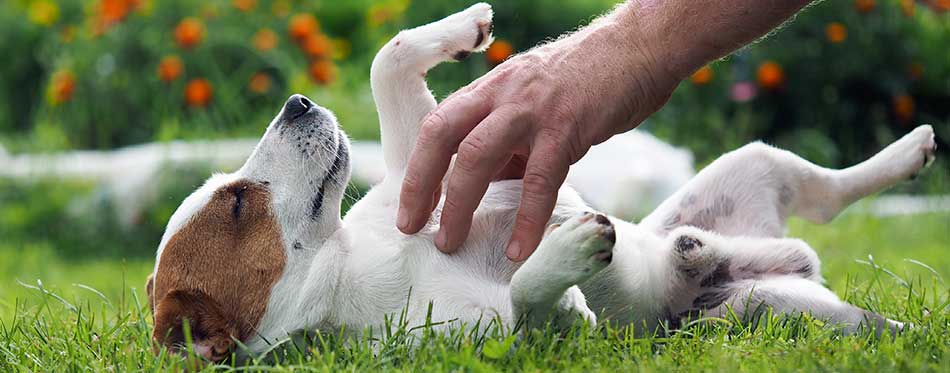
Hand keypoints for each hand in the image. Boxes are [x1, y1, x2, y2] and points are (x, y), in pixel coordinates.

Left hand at [396, 13, 677, 260]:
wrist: (640, 47)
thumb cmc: (589, 81)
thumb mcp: (533, 103)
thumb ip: (508, 141)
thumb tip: (485, 188)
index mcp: (490, 89)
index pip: (437, 127)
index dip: (417, 169)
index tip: (410, 209)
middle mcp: (501, 94)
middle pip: (442, 137)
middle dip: (421, 185)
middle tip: (412, 228)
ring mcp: (532, 108)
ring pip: (477, 156)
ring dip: (458, 204)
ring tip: (450, 243)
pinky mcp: (568, 125)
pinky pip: (540, 180)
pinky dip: (527, 220)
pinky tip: (518, 250)